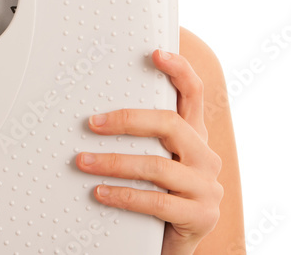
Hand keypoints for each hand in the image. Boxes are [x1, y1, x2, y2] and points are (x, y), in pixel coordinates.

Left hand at [75, 48, 222, 254]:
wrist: (174, 245)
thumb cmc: (161, 197)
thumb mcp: (156, 162)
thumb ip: (143, 139)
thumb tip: (95, 114)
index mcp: (195, 137)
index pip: (194, 94)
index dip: (179, 70)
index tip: (156, 53)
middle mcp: (206, 157)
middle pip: (171, 124)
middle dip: (128, 120)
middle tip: (93, 123)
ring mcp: (207, 188)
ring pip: (158, 165)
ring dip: (114, 162)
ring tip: (84, 162)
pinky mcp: (201, 216)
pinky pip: (157, 202)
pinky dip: (124, 195)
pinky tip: (101, 192)